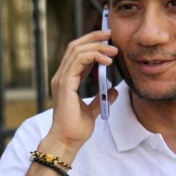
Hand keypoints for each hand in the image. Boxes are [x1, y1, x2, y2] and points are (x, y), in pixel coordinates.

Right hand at [42, 30, 117, 159]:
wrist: (67, 141)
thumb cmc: (76, 129)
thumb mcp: (92, 109)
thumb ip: (101, 97)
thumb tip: (114, 89)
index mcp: (66, 80)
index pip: (76, 53)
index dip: (91, 42)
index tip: (107, 38)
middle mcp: (62, 76)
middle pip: (75, 46)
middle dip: (94, 37)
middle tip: (110, 33)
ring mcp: (61, 79)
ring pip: (77, 50)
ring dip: (97, 46)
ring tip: (113, 49)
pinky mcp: (65, 84)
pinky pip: (78, 61)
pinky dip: (94, 56)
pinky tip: (107, 60)